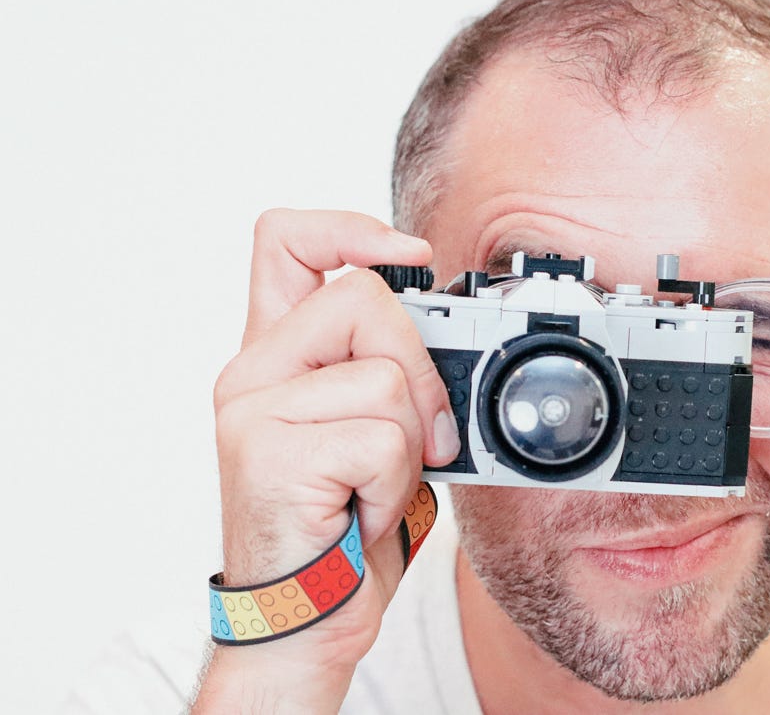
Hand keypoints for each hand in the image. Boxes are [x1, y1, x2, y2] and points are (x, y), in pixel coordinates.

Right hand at [192, 209, 459, 712]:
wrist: (307, 614)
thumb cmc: (345, 523)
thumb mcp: (374, 430)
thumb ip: (387, 369)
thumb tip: (444, 330)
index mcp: (277, 355)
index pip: (285, 240)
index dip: (350, 227)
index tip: (409, 253)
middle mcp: (253, 370)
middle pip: (365, 300)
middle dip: (422, 369)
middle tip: (420, 439)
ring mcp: (252, 409)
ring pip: (387, 378)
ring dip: (408, 446)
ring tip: (371, 486)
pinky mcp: (268, 452)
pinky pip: (383, 438)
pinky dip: (394, 483)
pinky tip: (358, 511)